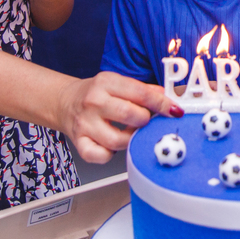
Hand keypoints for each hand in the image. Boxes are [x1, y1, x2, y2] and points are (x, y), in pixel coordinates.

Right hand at [62, 72, 182, 162]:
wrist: (65, 102)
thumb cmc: (95, 94)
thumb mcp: (118, 83)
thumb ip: (144, 91)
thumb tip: (168, 99)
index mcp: (107, 82)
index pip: (141, 93)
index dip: (162, 104)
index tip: (174, 111)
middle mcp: (94, 101)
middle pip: (130, 115)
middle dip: (145, 121)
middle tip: (146, 121)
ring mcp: (85, 123)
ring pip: (118, 140)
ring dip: (130, 139)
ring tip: (130, 132)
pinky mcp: (79, 142)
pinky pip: (101, 156)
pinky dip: (111, 154)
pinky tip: (112, 145)